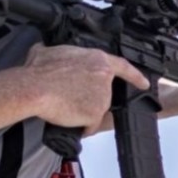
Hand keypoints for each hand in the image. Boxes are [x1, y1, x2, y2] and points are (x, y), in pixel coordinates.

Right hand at [22, 43, 148, 133]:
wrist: (34, 88)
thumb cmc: (38, 71)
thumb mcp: (48, 51)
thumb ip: (58, 52)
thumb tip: (45, 52)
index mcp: (97, 59)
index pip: (123, 67)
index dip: (135, 76)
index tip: (144, 83)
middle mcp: (104, 77)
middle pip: (103, 93)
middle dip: (90, 98)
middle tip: (71, 97)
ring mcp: (102, 97)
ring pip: (95, 110)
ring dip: (82, 112)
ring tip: (63, 106)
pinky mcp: (96, 114)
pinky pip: (89, 125)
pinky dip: (80, 126)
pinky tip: (67, 120)